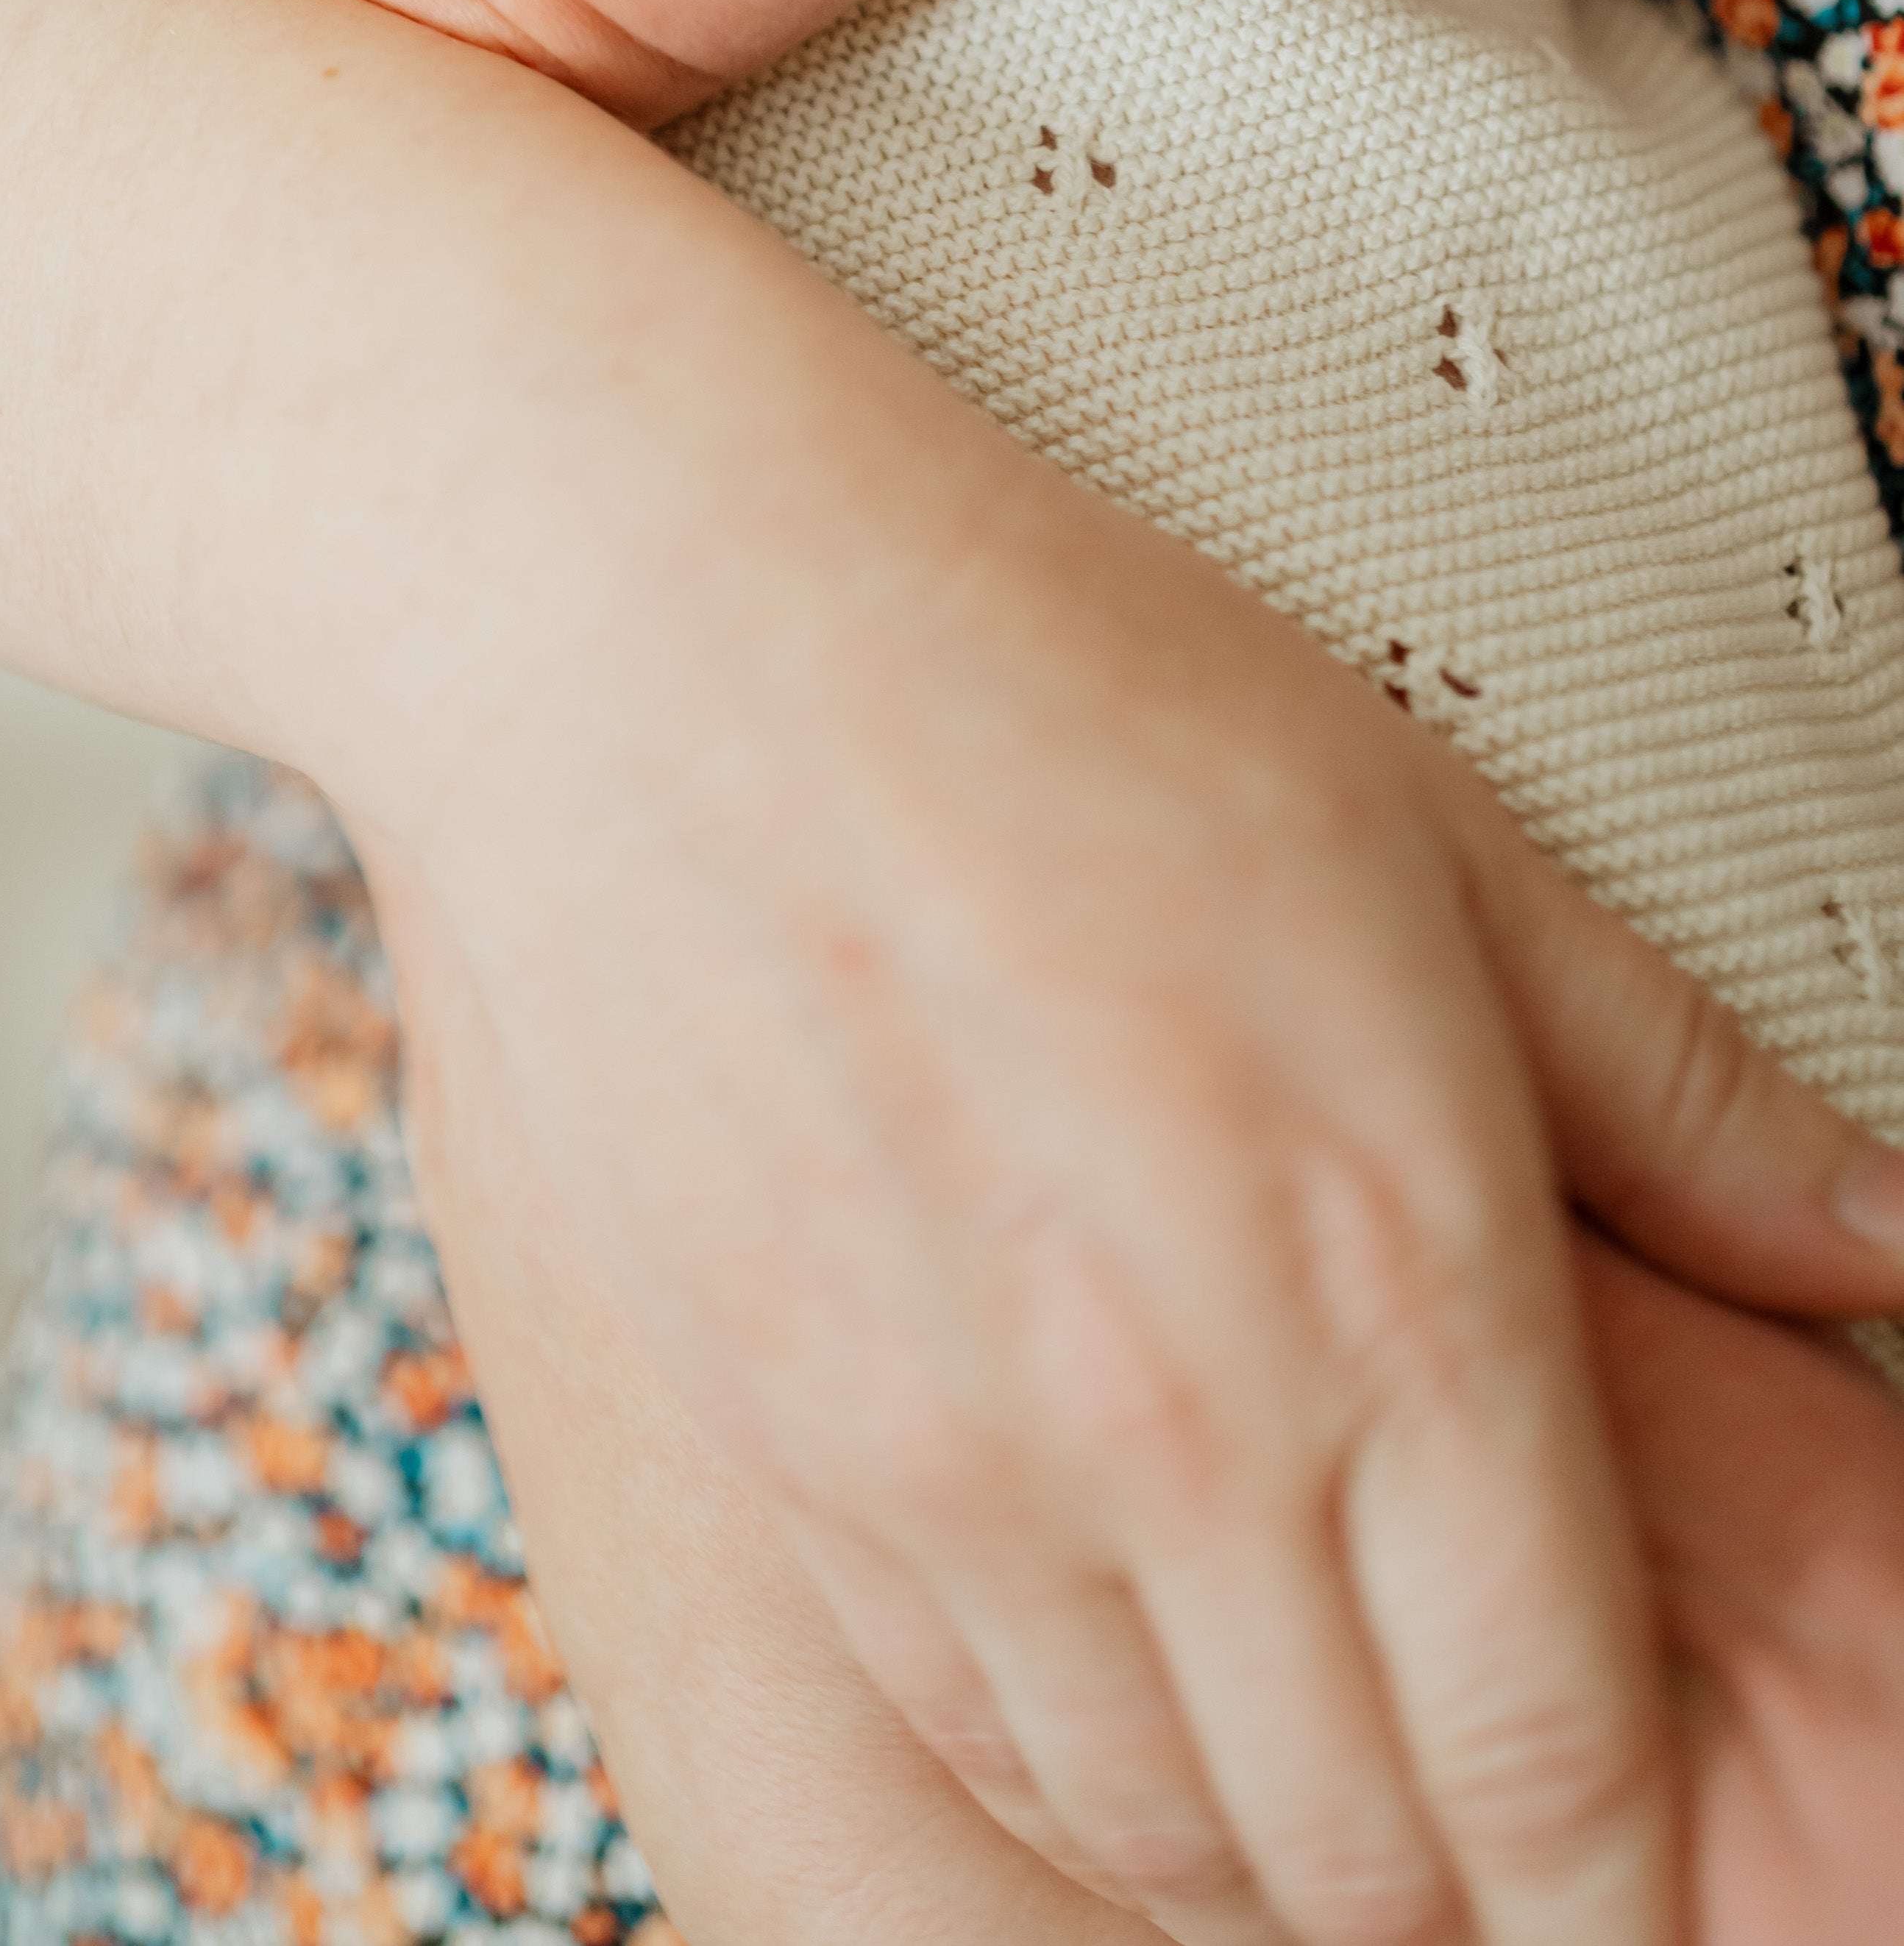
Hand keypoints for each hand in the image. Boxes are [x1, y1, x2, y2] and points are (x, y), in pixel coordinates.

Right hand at [379, 469, 1903, 1945]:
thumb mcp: (1431, 838)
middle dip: (1464, 1876)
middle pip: (1378, 1865)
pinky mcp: (792, 1456)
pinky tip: (1108, 1650)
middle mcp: (1191, 1428)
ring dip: (1265, 1840)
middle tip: (1471, 1775)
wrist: (672, 633)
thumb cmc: (1063, 689)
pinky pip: (970, 1732)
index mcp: (1398, 1275)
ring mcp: (964, 1465)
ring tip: (1298, 1721)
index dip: (1623, 1876)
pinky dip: (1072, 1761)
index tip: (1622, 1847)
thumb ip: (1676, 1089)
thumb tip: (1885, 1244)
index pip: (1566, 1769)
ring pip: (1167, 1840)